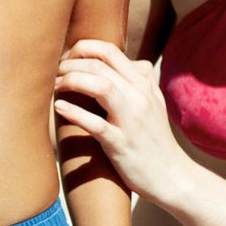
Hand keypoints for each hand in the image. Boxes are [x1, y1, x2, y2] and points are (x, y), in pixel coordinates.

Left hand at [54, 40, 191, 202]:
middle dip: (70, 64)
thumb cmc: (157, 139)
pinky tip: (59, 107)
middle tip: (54, 72)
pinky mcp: (121, 144)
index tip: (67, 57)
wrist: (171, 176)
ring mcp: (130, 120)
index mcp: (143, 84)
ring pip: (100, 86)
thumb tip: (133, 61)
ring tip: (55, 85)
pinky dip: (75, 112)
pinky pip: (96, 124)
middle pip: (100, 65)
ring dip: (72, 80)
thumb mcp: (155, 102)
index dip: (83, 48)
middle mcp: (139, 97)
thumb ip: (144, 80)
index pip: (111, 51)